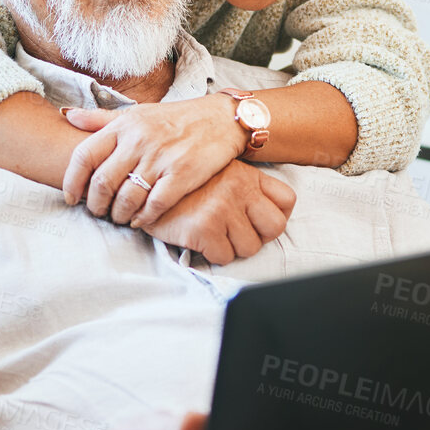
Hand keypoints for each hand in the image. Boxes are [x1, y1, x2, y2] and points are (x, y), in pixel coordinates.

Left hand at [61, 96, 248, 227]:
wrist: (221, 119)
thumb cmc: (176, 118)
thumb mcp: (137, 113)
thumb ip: (102, 119)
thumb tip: (67, 116)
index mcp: (124, 126)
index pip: (84, 156)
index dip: (71, 182)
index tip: (71, 197)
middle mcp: (139, 141)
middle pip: (102, 182)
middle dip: (95, 205)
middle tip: (98, 213)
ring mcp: (161, 158)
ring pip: (127, 198)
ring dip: (119, 215)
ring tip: (120, 218)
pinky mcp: (183, 174)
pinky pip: (155, 204)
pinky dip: (144, 218)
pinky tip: (141, 220)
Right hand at [144, 160, 295, 265]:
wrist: (142, 185)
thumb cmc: (183, 185)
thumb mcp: (219, 172)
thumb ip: (244, 186)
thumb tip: (268, 213)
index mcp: (247, 175)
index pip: (287, 200)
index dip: (276, 215)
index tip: (258, 221)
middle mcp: (239, 189)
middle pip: (275, 227)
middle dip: (258, 236)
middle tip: (236, 234)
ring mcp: (223, 208)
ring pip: (250, 248)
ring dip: (232, 248)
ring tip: (214, 235)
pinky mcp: (204, 228)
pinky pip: (224, 257)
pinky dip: (212, 255)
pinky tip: (199, 241)